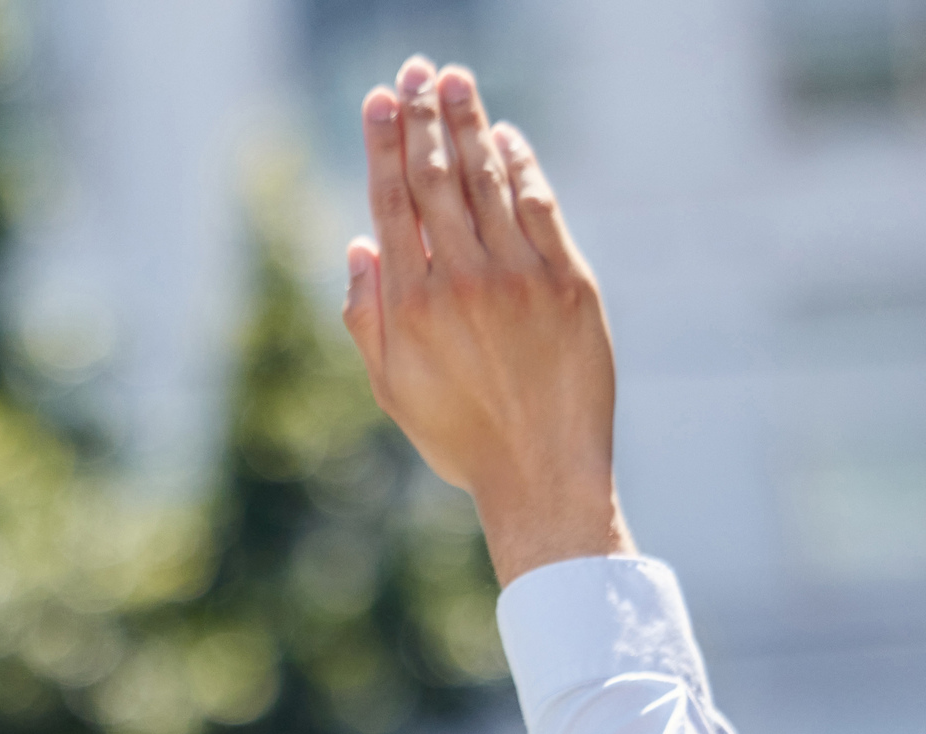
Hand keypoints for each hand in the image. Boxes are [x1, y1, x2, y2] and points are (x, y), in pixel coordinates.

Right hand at [342, 58, 630, 584]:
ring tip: (456, 81)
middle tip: (417, 70)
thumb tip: (358, 246)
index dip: (386, 144)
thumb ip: (367, 316)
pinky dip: (521, 167)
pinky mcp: (567, 281)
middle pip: (438, 178)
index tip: (381, 99)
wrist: (541, 471)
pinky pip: (540, 206)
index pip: (393, 203)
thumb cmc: (460, 438)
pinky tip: (506, 138)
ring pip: (487, 181)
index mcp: (410, 305)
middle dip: (424, 117)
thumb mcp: (392, 388)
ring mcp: (518, 276)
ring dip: (471, 124)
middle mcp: (461, 281)